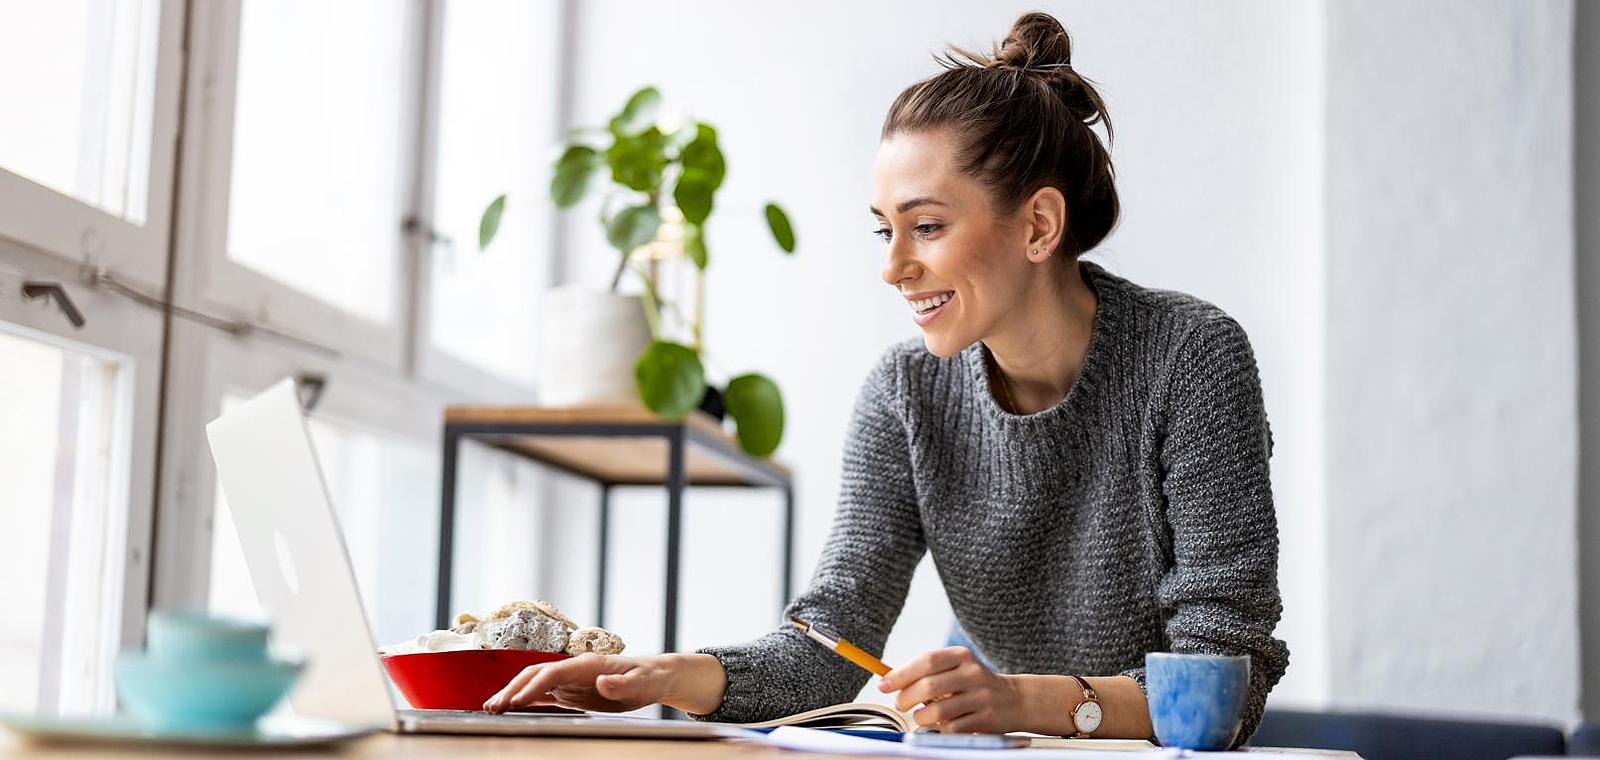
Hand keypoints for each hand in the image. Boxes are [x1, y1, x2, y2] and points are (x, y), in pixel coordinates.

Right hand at [483, 653, 674, 713]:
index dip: (534, 687)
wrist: (655, 675)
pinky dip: (525, 699)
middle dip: (512, 689)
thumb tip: (602, 682)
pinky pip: (544, 693)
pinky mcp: (572, 690)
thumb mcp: (642, 684)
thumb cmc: (649, 678)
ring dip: (513, 693)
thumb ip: (622, 684)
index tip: (516, 701)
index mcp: (588, 663)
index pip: (553, 672)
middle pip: (536, 674)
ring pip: (534, 682)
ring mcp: (571, 678)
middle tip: (492, 706)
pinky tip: (512, 708)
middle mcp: (575, 668)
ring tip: (492, 707)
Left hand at [877, 646, 1022, 732]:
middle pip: (929, 686)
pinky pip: (952, 728)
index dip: (901, 674)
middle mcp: (973, 673)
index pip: (926, 661)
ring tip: (921, 716)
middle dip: (906, 698)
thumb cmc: (972, 684)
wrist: (1014, 700)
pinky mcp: (986, 718)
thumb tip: (888, 680)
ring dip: (921, 717)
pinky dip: (940, 729)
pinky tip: (942, 724)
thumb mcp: (955, 668)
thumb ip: (926, 672)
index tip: (883, 685)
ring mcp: (981, 696)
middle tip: (900, 705)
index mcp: (961, 656)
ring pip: (938, 711)